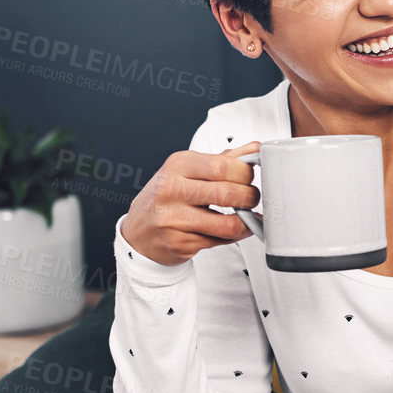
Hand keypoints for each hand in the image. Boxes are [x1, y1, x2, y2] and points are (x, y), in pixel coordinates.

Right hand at [120, 143, 261, 264]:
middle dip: (250, 197)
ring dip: (247, 222)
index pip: (223, 166)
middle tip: (252, 198)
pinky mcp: (179, 243)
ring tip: (248, 216)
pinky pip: (219, 241)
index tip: (250, 177)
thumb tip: (253, 149)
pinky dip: (233, 236)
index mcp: (178, 166)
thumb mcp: (188, 170)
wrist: (139, 231)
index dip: (245, 173)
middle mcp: (172, 190)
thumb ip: (223, 160)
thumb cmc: (167, 197)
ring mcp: (173, 219)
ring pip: (228, 224)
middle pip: (228, 193)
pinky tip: (232, 229)